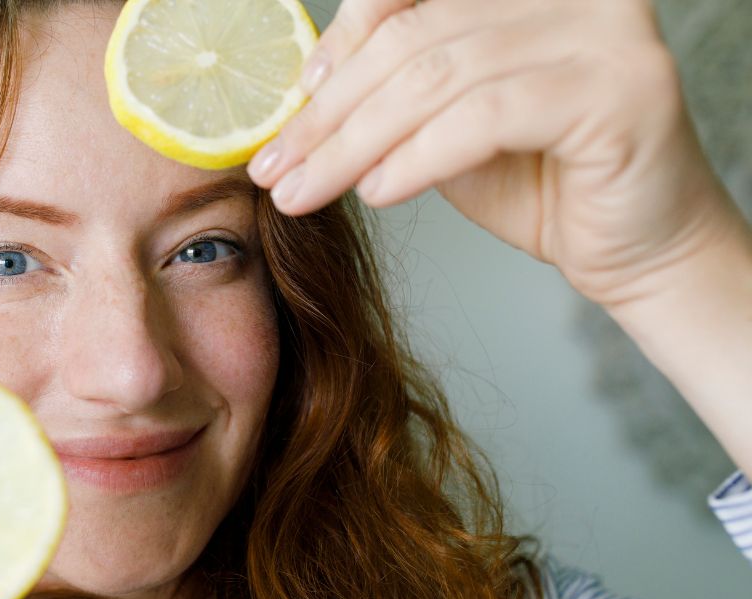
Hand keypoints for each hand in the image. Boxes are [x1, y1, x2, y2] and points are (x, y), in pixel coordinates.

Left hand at [248, 0, 747, 309]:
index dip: (341, 42)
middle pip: (413, 39)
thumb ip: (398, 93)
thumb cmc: (539, 187)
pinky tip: (376, 193)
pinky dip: (415, 158)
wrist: (633, 254)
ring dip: (353, 144)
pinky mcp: (616, 91)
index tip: (291, 102)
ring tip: (305, 191)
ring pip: (437, 79)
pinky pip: (483, 118)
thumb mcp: (449, 128)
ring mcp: (602, 34)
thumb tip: (302, 91)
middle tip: (275, 166)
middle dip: (329, 113)